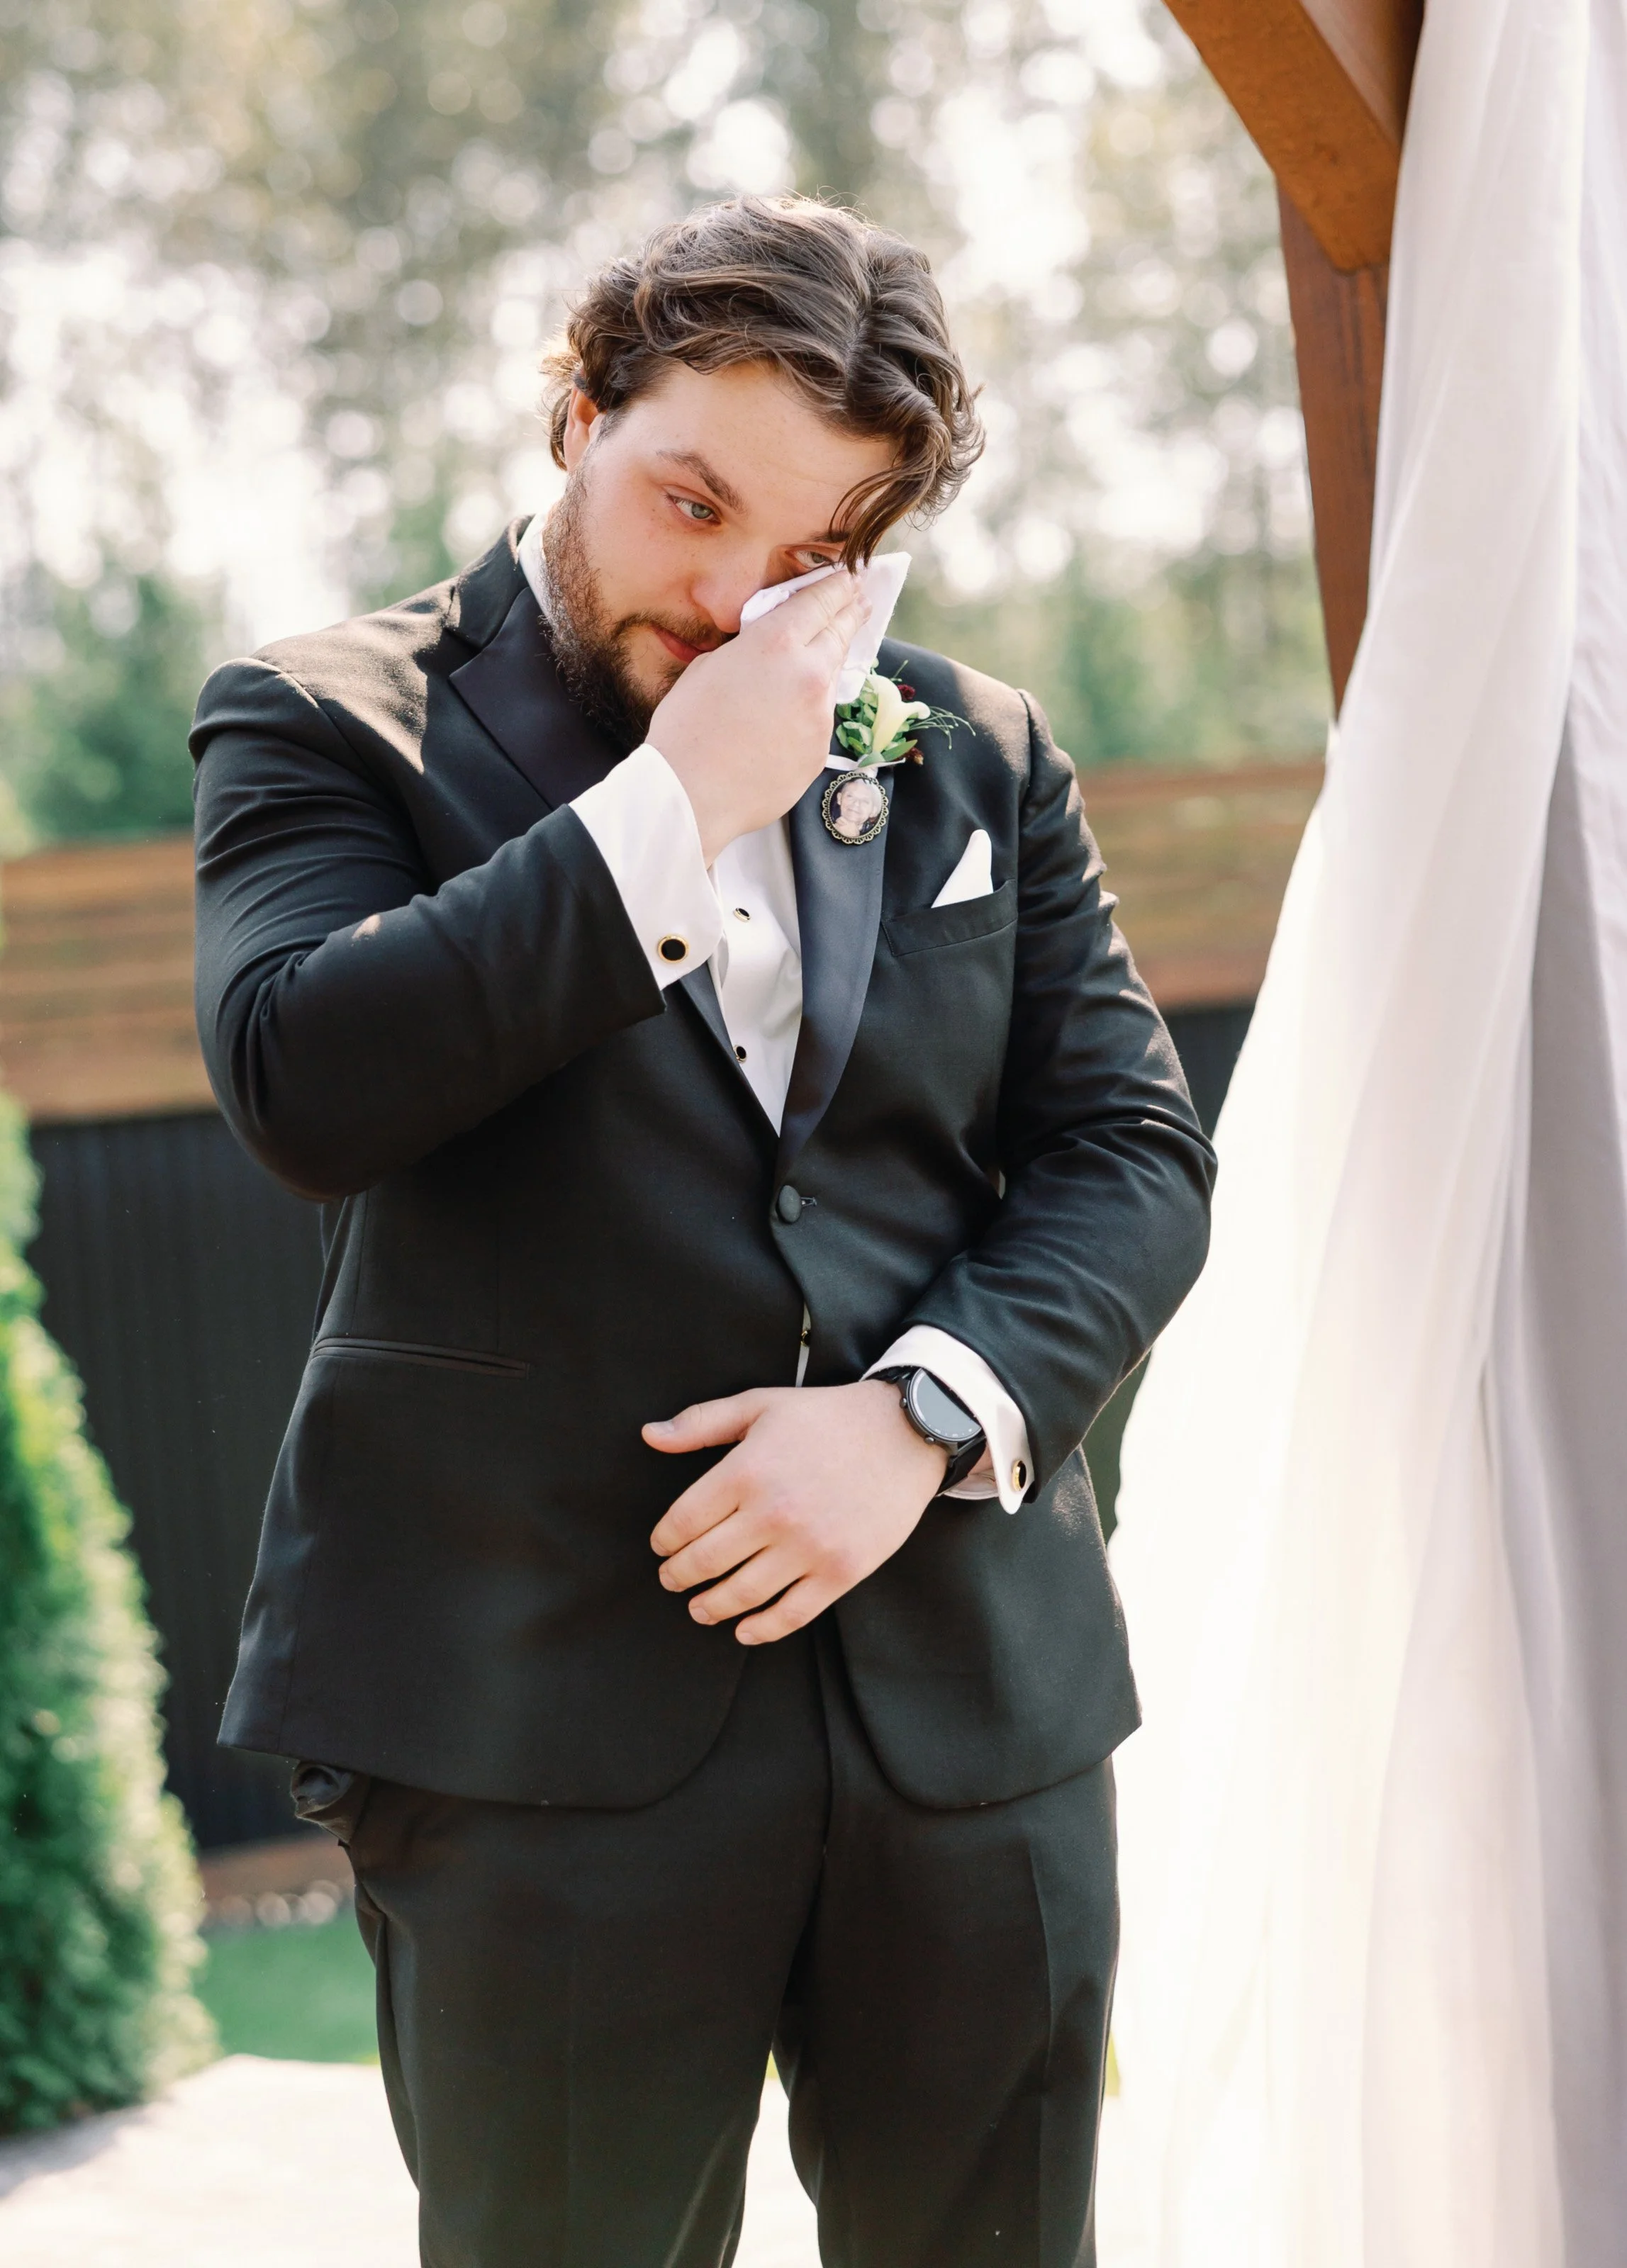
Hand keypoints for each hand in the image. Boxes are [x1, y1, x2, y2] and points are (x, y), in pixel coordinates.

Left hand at [643, 1381, 946, 1643]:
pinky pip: (790, 1614)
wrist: (905, 1434)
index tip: (662, 1546)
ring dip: (709, 1607)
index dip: (664, 1540)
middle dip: (678, 1576)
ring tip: (699, 1608)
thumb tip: (650, 1435)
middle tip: (672, 1579)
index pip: (683, 1521)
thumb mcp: (761, 1404)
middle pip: (704, 1562)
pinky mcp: (841, 1571)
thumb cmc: (827, 1418)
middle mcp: (773, 1513)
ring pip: (741, 1594)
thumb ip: (701, 1422)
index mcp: (747, 1470)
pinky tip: (744, 1629)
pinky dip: (760, 1629)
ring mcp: (809, 1547)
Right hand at [648, 573, 865, 863]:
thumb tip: (766, 649)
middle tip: (861, 602)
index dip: (838, 586)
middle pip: (839, 634)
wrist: (692, 795)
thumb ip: (749, 649)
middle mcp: (809, 674)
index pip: (821, 601)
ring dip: (825, 666)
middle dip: (851, 614)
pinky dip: (809, 711)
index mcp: (776, 643)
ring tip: (820, 658)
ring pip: (830, 680)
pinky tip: (787, 717)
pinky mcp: (820, 750)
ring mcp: (820, 715)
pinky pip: (819, 719)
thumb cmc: (686, 729)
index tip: (851, 578)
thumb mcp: (709, 667)